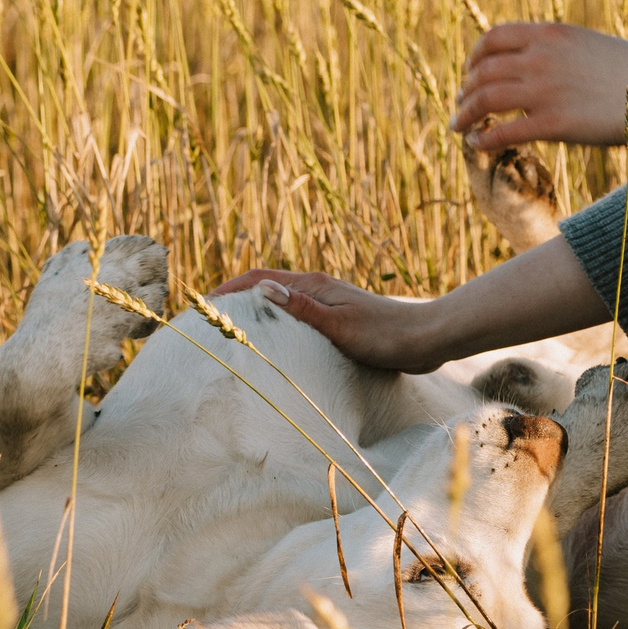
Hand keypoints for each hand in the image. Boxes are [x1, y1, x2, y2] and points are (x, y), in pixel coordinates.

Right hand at [207, 268, 449, 372]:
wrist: (426, 340)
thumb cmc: (385, 334)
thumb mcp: (339, 324)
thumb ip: (301, 309)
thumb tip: (262, 289)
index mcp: (313, 286)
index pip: (259, 279)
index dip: (228, 290)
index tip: (202, 305)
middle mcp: (317, 291)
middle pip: (266, 290)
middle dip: (236, 301)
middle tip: (209, 323)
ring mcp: (328, 306)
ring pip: (281, 307)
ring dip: (256, 315)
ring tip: (232, 335)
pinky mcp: (338, 323)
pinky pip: (297, 322)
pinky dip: (278, 329)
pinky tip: (275, 349)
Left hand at [452, 22, 627, 164]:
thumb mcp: (596, 44)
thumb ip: (567, 48)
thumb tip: (553, 56)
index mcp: (553, 34)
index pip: (494, 37)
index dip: (476, 56)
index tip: (472, 72)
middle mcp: (542, 57)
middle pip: (483, 70)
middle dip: (466, 89)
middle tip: (461, 106)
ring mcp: (545, 90)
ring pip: (484, 99)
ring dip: (465, 114)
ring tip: (459, 127)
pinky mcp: (553, 124)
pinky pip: (503, 131)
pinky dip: (483, 138)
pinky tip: (477, 145)